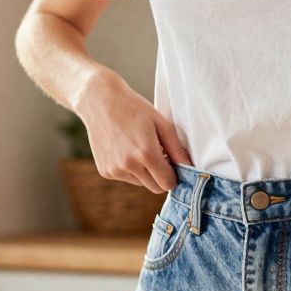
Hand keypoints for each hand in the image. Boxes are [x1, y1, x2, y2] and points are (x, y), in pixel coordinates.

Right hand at [75, 68, 190, 192]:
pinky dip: (130, 169)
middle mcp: (129, 165)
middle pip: (155, 188)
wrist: (100, 102)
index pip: (167, 184)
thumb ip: (176, 148)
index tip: (172, 164)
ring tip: (138, 148)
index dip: (173, 175)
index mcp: (146, 153)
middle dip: (160, 176)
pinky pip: (126, 178)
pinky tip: (124, 149)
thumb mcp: (161, 123)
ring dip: (144, 172)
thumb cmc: (134, 109)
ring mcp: (115, 170)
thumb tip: (190, 167)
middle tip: (157, 156)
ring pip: (141, 183)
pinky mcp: (105, 171)